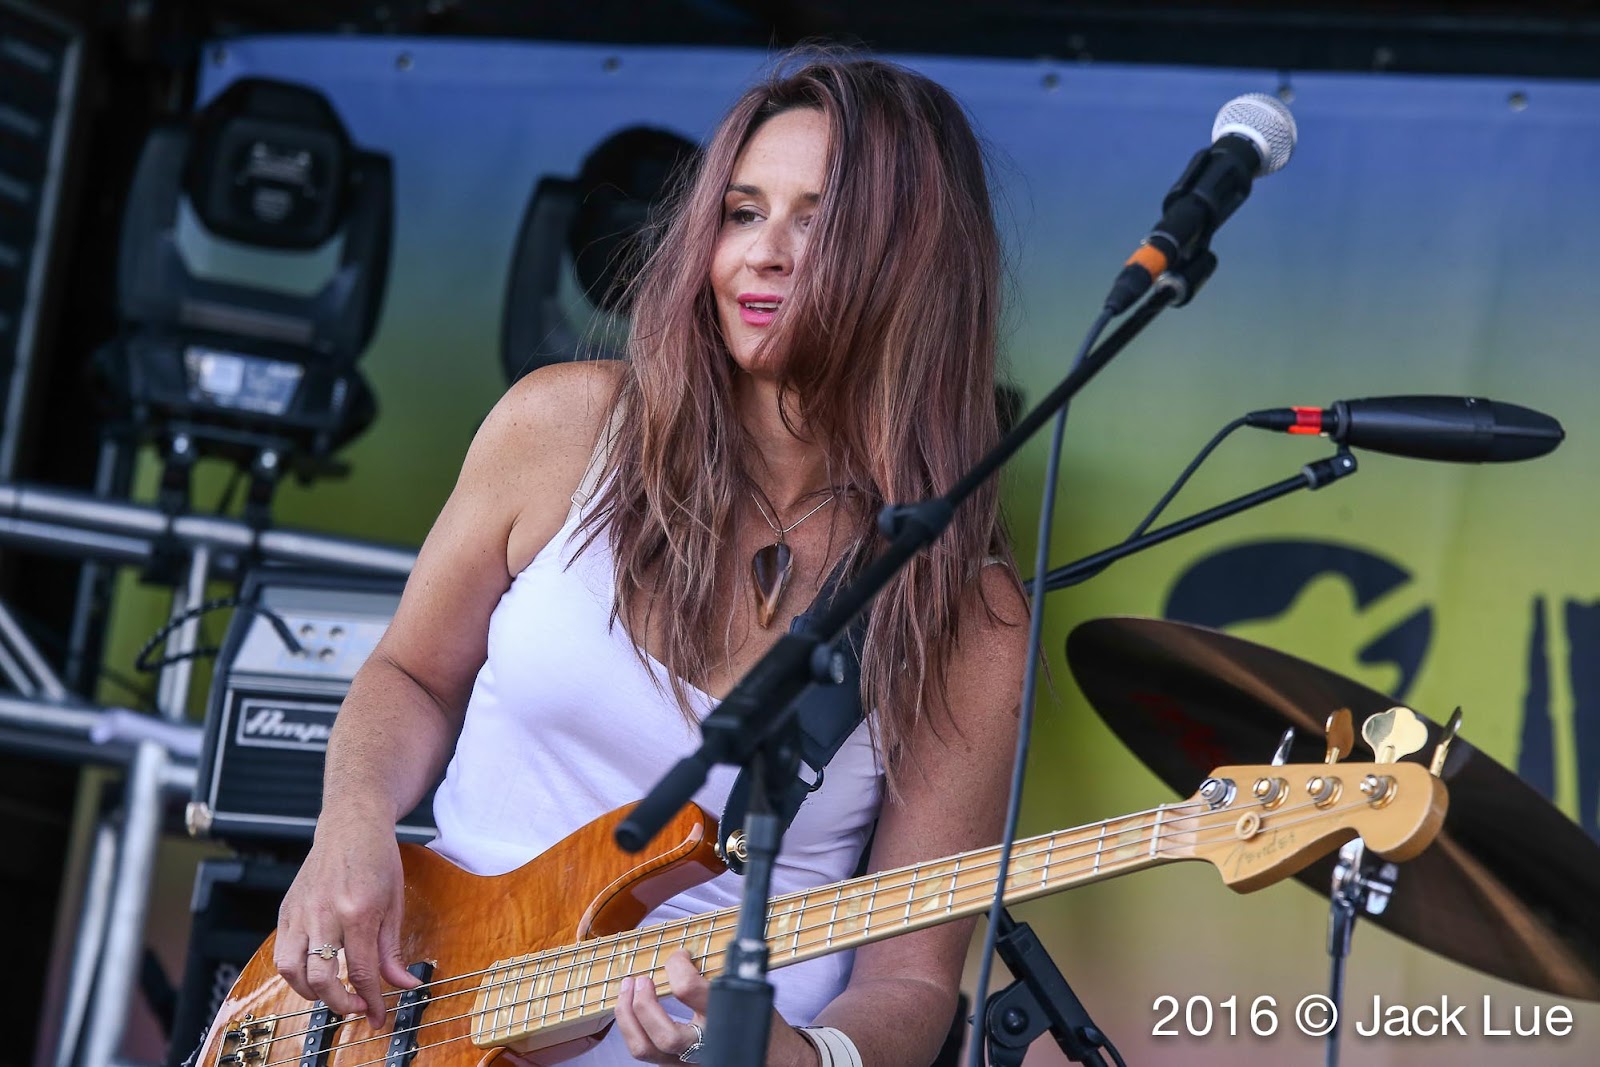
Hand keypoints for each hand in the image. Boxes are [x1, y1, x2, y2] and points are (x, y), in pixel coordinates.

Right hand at [273, 815, 420, 1027]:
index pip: (361, 971)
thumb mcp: (395, 902)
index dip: (370, 1001)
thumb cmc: (377, 858)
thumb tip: (404, 984)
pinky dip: (295, 972)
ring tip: (332, 994)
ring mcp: (301, 911)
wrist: (351, 822)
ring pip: (292, 971)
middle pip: (322, 978)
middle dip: (340, 1004)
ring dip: (311, 993)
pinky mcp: (286, 909)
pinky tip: (314, 972)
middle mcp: (325, 913)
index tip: (377, 1017)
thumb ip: (393, 950)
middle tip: (357, 1008)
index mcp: (358, 911)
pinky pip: (282, 953)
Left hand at [613, 950, 817, 1066]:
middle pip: (664, 1035)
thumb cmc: (762, 1022)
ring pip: (645, 1050)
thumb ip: (722, 973)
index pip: (689, 991)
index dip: (677, 966)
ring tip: (627, 989)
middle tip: (641, 979)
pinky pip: (645, 1051)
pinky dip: (632, 1028)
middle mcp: (706, 1047)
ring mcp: (689, 1063)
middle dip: (643, 1004)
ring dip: (627, 1016)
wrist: (775, 1060)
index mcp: (726, 1021)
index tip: (679, 955)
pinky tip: (631, 1008)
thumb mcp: (750, 992)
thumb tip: (690, 948)